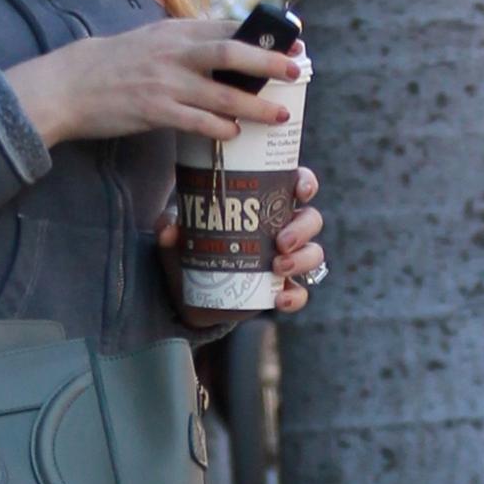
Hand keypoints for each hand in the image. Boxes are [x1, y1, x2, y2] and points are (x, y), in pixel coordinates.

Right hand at [4, 18, 305, 149]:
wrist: (69, 84)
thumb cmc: (114, 64)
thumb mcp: (153, 40)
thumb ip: (188, 43)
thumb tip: (227, 48)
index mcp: (176, 29)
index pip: (228, 26)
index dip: (264, 35)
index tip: (295, 41)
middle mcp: (173, 51)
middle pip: (230, 51)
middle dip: (268, 62)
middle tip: (298, 71)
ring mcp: (163, 81)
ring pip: (220, 91)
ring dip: (254, 104)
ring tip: (279, 115)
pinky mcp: (153, 110)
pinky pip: (194, 120)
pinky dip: (217, 126)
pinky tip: (234, 133)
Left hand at [157, 167, 325, 326]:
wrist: (189, 292)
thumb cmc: (191, 247)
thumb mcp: (179, 233)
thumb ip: (171, 225)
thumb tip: (170, 229)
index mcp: (265, 203)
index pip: (297, 185)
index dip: (306, 184)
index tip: (299, 191)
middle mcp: (282, 228)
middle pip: (311, 220)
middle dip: (303, 229)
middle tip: (281, 242)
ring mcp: (286, 260)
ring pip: (313, 254)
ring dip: (302, 260)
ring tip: (277, 267)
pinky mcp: (281, 289)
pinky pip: (301, 293)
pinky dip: (295, 297)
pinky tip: (279, 299)